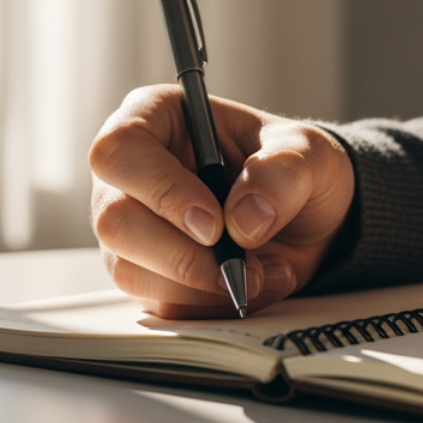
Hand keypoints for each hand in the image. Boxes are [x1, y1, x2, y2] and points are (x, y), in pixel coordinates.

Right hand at [89, 85, 354, 317]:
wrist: (304, 219)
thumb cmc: (291, 169)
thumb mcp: (308, 152)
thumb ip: (283, 173)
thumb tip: (245, 219)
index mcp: (154, 117)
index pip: (122, 151)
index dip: (162, 191)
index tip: (215, 225)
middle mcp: (129, 172)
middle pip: (115, 220)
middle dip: (184, 256)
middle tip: (241, 264)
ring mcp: (129, 226)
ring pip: (130, 270)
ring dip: (203, 286)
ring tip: (262, 272)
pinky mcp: (143, 272)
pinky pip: (157, 302)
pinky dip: (209, 304)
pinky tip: (249, 284)